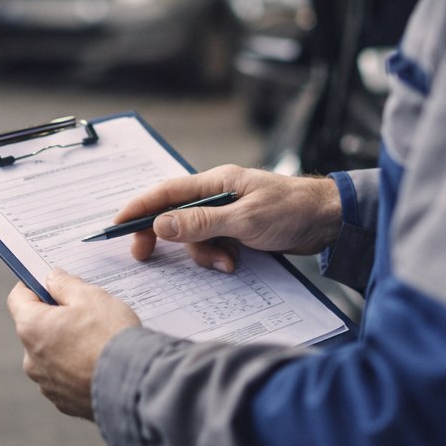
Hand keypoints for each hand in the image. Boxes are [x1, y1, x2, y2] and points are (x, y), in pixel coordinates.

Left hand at [7, 269, 140, 420]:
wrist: (134, 385)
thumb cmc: (110, 336)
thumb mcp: (90, 296)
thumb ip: (65, 284)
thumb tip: (52, 279)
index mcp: (32, 328)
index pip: (18, 298)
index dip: (33, 285)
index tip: (49, 282)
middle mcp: (31, 359)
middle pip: (36, 328)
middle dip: (55, 317)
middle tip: (85, 312)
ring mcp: (46, 384)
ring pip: (51, 355)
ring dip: (66, 345)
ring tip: (97, 341)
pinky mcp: (63, 402)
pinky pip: (64, 378)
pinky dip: (77, 369)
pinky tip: (99, 363)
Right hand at [115, 165, 342, 272]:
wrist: (329, 221)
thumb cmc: (292, 210)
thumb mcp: (244, 220)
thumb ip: (201, 223)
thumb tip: (160, 226)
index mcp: (216, 182)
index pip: (165, 192)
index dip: (137, 208)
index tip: (116, 225)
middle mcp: (218, 194)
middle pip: (174, 215)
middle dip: (163, 237)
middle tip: (145, 257)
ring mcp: (228, 213)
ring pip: (196, 236)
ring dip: (203, 254)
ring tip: (226, 263)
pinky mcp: (239, 230)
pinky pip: (214, 245)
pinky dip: (218, 257)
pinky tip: (235, 264)